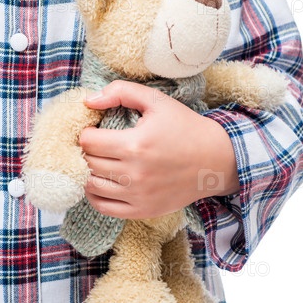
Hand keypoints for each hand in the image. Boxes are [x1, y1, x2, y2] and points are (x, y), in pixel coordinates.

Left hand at [79, 80, 239, 218]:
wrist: (217, 160)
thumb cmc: (185, 127)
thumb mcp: (157, 100)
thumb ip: (121, 92)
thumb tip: (88, 101)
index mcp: (136, 144)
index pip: (88, 142)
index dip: (85, 133)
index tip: (93, 130)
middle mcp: (135, 173)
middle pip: (88, 163)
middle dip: (85, 152)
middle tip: (93, 145)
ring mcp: (138, 195)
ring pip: (91, 186)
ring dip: (86, 173)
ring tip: (95, 162)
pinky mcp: (142, 210)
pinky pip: (104, 207)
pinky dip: (94, 195)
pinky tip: (99, 183)